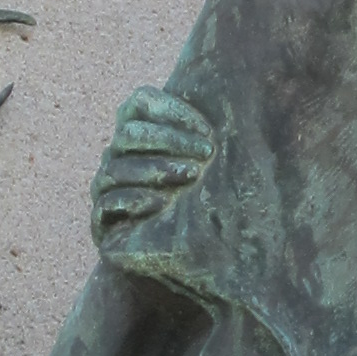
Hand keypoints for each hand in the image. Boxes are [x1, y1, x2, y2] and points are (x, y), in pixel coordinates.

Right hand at [90, 87, 215, 249]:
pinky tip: (160, 204)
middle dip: (170, 140)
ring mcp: (106, 185)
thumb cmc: (207, 204)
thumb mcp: (215, 167)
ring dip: (156, 169)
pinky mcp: (101, 220)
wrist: (187, 258)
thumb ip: (216, 133)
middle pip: (130, 132)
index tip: (208, 132)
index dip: (172, 111)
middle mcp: (118, 153)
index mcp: (139, 129)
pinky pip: (106, 202)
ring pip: (117, 166)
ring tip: (190, 177)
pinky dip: (133, 199)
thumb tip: (256, 97)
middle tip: (206, 156)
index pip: (141, 102)